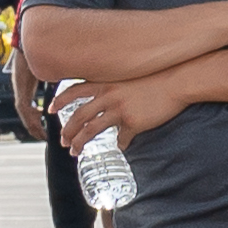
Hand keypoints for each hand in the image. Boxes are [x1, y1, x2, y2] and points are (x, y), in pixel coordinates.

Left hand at [58, 75, 185, 152]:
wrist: (177, 81)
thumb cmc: (157, 76)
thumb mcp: (130, 75)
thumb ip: (115, 84)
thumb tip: (108, 94)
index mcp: (105, 83)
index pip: (73, 91)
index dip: (59, 101)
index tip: (50, 109)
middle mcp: (108, 96)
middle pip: (78, 116)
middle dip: (67, 131)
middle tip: (63, 141)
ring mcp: (119, 110)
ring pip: (91, 130)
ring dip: (80, 143)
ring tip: (75, 152)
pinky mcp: (133, 123)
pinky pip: (122, 139)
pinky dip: (120, 145)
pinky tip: (121, 148)